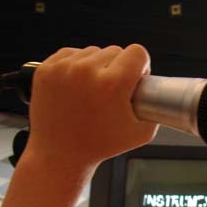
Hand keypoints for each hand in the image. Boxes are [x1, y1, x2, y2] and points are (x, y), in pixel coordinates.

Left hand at [24, 44, 157, 172]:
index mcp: (112, 85)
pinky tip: (76, 87)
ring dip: (96, 66)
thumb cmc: (99, 146)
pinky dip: (75, 66)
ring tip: (92, 91)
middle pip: (115, 51)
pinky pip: (70, 54)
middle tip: (112, 92)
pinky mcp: (46, 69)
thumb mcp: (141, 134)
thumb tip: (161, 95)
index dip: (141, 65)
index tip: (135, 78)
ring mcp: (63, 69)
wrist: (60, 155)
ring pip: (92, 51)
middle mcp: (86, 72)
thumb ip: (156, 111)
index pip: (137, 52)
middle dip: (118, 68)